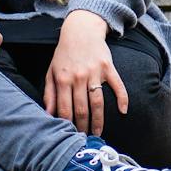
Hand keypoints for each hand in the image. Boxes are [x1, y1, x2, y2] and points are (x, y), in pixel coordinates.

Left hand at [44, 10, 125, 135]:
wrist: (81, 30)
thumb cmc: (64, 54)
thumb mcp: (51, 71)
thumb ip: (49, 93)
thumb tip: (47, 114)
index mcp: (63, 80)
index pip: (65, 109)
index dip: (67, 125)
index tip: (70, 136)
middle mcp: (78, 77)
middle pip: (82, 109)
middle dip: (83, 127)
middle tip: (85, 139)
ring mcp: (94, 72)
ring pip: (97, 102)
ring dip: (99, 120)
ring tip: (98, 133)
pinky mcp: (108, 67)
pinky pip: (117, 85)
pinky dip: (122, 98)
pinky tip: (123, 111)